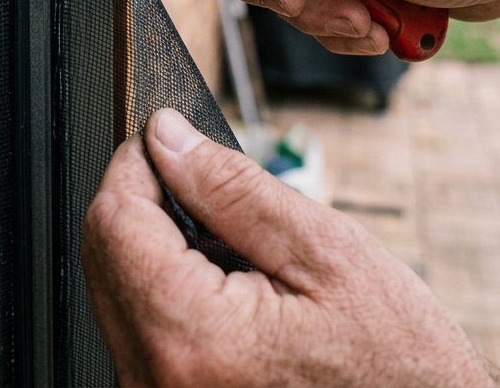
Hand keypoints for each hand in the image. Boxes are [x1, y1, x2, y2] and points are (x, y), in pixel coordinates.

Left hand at [82, 109, 494, 387]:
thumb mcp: (323, 252)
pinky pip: (138, 326)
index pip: (113, 219)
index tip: (166, 139)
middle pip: (104, 253)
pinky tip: (226, 290)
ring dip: (158, 247)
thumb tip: (165, 137)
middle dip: (146, 201)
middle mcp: (155, 380)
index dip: (136, 162)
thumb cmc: (396, 365)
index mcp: (192, 337)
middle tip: (208, 189)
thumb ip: (229, 187)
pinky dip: (169, 290)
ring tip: (233, 251)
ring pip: (117, 287)